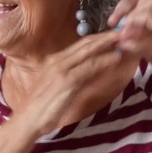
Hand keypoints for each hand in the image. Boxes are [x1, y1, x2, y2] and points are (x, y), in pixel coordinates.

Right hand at [12, 31, 126, 136]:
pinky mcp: (66, 80)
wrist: (27, 120)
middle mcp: (58, 60)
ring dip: (108, 44)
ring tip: (124, 39)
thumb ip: (75, 79)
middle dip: (106, 37)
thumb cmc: (42, 108)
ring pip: (88, 51)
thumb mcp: (61, 89)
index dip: (98, 39)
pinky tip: (115, 57)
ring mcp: (61, 69)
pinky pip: (89, 67)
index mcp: (55, 61)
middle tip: (124, 31)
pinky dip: (104, 60)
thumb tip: (92, 73)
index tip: (113, 36)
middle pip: (86, 43)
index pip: (80, 45)